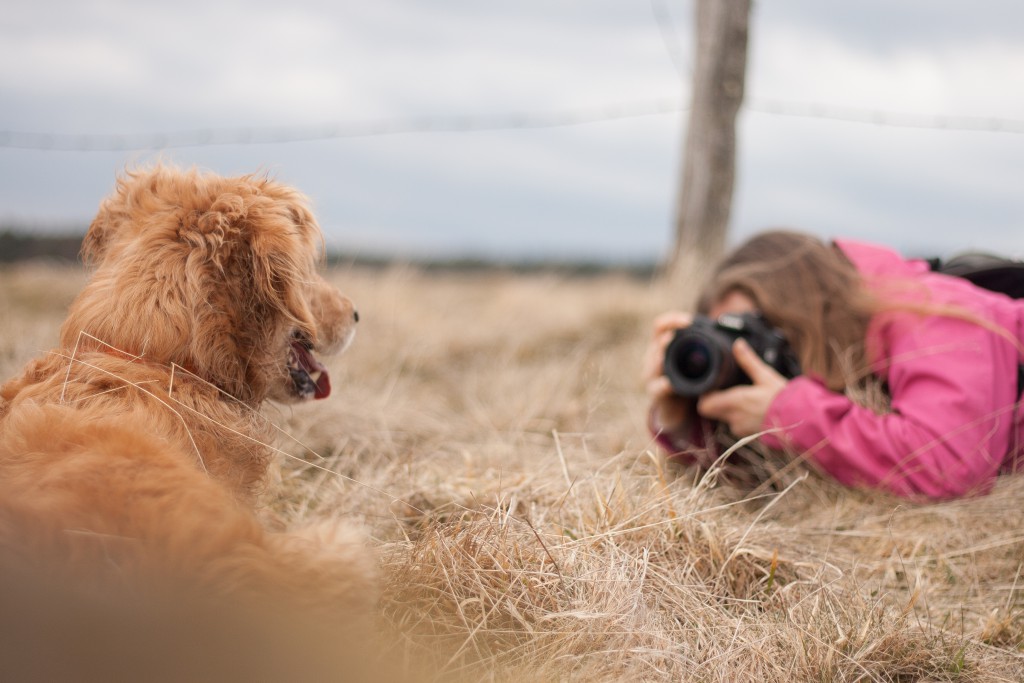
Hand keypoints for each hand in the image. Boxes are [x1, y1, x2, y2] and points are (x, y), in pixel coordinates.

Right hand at [643, 311, 693, 431]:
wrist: (678, 406)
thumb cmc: (688, 378)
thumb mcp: (693, 360)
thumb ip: (701, 347)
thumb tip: (729, 334)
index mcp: (662, 345)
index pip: (661, 325)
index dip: (672, 320)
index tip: (688, 321)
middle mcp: (653, 357)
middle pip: (655, 342)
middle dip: (666, 338)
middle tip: (675, 337)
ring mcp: (653, 374)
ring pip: (654, 363)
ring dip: (659, 359)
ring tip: (665, 356)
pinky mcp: (656, 392)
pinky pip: (658, 388)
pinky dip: (664, 386)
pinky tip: (670, 385)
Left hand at [696, 338, 788, 436]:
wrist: (801, 420)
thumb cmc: (783, 398)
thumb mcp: (765, 375)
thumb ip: (748, 361)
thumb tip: (737, 344)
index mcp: (733, 402)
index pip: (704, 405)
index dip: (705, 396)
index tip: (712, 387)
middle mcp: (733, 418)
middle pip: (712, 412)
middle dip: (716, 401)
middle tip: (725, 389)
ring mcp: (741, 429)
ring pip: (725, 419)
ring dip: (729, 410)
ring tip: (742, 398)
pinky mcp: (750, 434)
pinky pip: (738, 425)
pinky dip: (741, 417)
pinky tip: (753, 409)